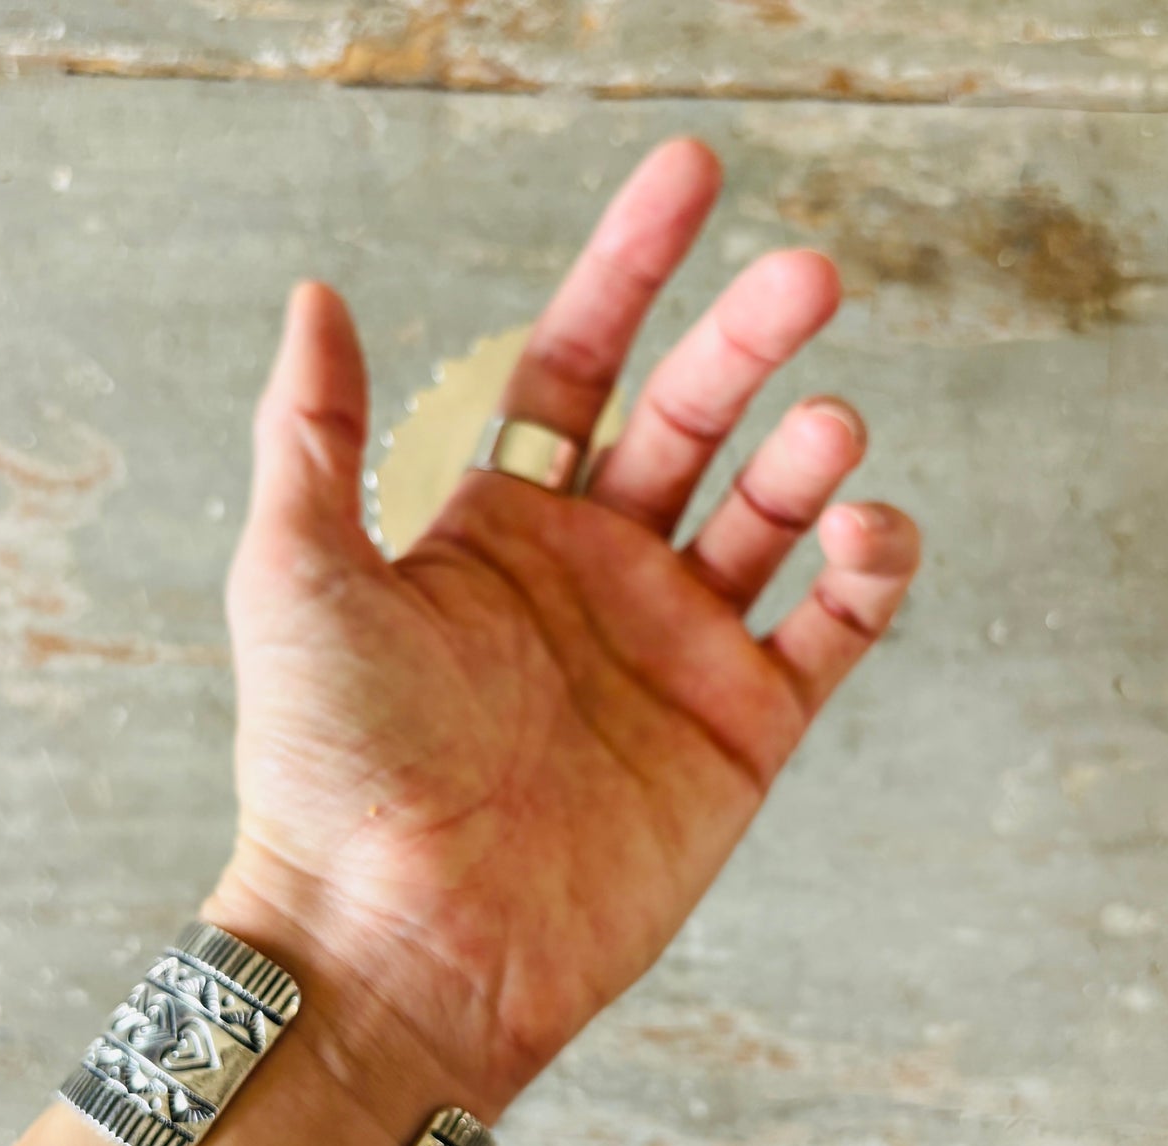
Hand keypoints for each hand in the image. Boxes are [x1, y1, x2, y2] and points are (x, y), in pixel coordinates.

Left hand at [205, 139, 919, 1137]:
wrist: (402, 947)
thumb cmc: (332, 771)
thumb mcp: (297, 579)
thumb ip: (315, 436)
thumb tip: (316, 296)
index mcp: (499, 532)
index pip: (579, 365)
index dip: (631, 266)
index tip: (692, 176)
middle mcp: (594, 580)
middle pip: (692, 423)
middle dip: (749, 342)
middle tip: (809, 274)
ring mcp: (675, 653)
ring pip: (773, 520)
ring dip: (810, 457)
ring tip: (825, 427)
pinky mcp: (743, 733)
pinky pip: (834, 631)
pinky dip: (870, 573)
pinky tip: (864, 532)